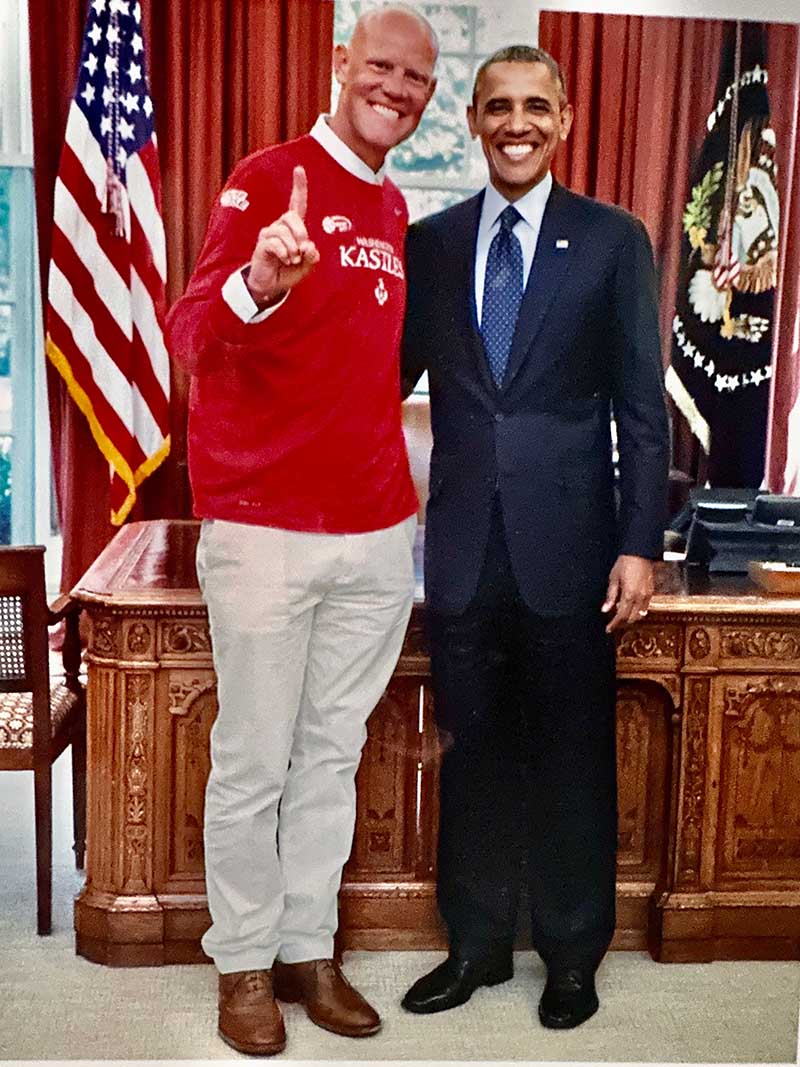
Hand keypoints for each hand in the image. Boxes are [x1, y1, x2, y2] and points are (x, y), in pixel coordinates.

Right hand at [245, 165, 319, 306]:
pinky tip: (284, 260)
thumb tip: (308, 246)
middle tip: (303, 250)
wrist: (270, 287)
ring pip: (283, 231)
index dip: (299, 187)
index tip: (299, 169)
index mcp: (293, 228)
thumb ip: (312, 257)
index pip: (297, 203)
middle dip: (301, 232)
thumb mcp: (306, 267)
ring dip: (292, 248)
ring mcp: (269, 234)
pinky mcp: (262, 244)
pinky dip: (284, 253)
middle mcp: (279, 227)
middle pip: (291, 216)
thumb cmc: (288, 273)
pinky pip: (274, 242)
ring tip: (292, 260)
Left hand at [601, 555, 654, 632]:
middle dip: (622, 622)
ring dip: (631, 617)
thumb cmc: (625, 563)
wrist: (640, 552)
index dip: (614, 624)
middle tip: (613, 622)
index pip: (621, 615)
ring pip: (640, 614)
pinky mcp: (651, 591)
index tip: (608, 629)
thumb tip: (605, 610)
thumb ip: (610, 596)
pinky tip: (631, 607)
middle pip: (631, 617)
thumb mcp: (613, 579)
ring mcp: (647, 595)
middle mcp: (640, 597)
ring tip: (621, 614)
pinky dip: (638, 611)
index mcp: (629, 595)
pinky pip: (646, 607)